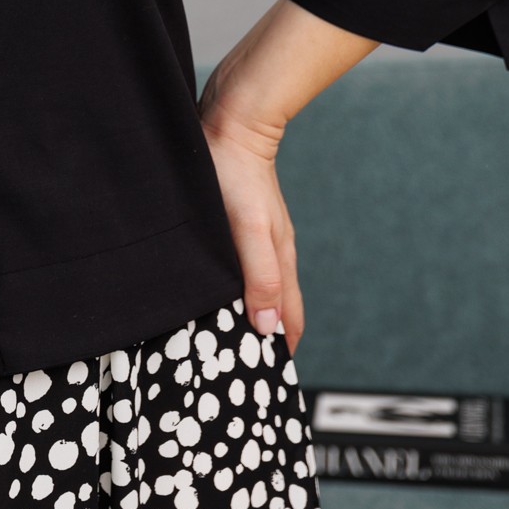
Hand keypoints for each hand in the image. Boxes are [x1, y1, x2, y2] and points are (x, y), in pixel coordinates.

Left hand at [197, 84, 304, 359]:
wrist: (233, 120)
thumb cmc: (233, 172)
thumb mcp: (246, 228)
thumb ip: (259, 275)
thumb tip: (268, 327)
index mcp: (280, 260)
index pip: (289, 321)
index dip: (280, 355)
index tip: (266, 389)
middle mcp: (275, 252)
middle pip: (278, 309)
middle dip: (266, 343)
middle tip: (244, 375)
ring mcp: (261, 237)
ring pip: (261, 288)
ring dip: (251, 315)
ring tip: (229, 341)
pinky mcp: (242, 221)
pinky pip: (245, 267)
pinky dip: (237, 289)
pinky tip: (218, 290)